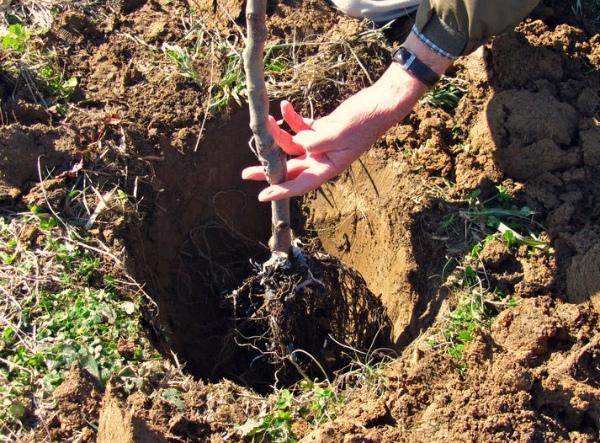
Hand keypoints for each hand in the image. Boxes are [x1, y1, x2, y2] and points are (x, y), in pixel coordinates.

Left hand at [242, 99, 382, 200]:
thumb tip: (297, 144)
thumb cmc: (364, 122)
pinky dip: (292, 118)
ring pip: (291, 145)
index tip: (262, 196)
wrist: (378, 105)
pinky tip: (284, 106)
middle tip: (245, 173)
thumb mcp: (339, 133)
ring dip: (278, 134)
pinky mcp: (321, 130)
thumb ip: (316, 141)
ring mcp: (320, 145)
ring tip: (264, 121)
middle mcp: (322, 159)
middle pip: (290, 169)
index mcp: (329, 167)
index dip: (281, 191)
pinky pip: (300, 127)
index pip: (301, 184)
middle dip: (268, 168)